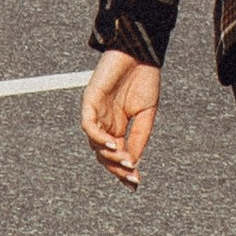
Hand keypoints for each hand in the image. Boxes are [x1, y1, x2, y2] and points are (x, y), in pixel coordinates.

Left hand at [82, 51, 161, 184]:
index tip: (136, 182)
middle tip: (131, 177)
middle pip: (103, 154)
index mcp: (117, 126)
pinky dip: (99, 137)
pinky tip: (114, 144)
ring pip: (95, 144)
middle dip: (117, 168)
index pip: (116, 154)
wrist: (141, 52)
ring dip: (109, 156)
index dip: (124, 170)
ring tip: (126, 161)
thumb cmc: (144, 78)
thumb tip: (133, 161)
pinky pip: (89, 125)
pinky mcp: (90, 101)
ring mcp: (96, 113)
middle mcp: (104, 122)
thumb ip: (139, 137)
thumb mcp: (146, 113)